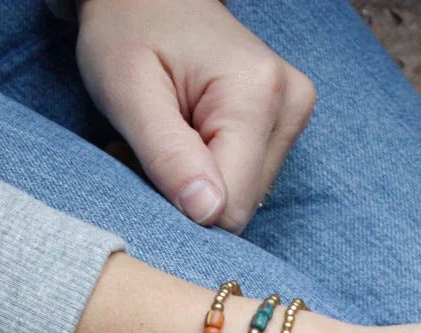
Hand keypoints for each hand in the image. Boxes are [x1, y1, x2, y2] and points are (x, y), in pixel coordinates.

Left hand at [75, 0, 315, 232]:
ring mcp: (292, 116)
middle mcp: (290, 106)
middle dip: (188, 195)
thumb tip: (209, 214)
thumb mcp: (128, 91)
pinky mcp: (285, 125)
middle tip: (149, 151)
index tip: (143, 166)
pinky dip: (209, 177)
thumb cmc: (129, 30)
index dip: (181, 206)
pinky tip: (187, 142)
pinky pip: (246, 183)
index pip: (230, 207)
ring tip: (166, 140)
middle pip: (240, 206)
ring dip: (196, 187)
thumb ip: (168, 156)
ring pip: (242, 199)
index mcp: (257, 95)